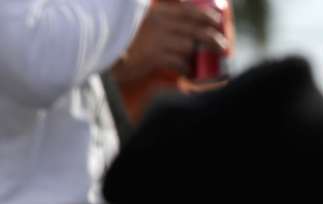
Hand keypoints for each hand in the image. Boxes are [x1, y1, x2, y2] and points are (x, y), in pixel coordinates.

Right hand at [113, 1, 227, 84]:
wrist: (98, 47)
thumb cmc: (120, 37)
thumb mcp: (139, 20)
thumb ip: (158, 20)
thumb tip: (178, 24)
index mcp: (157, 12)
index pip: (189, 11)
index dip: (207, 16)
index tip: (218, 21)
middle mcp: (160, 23)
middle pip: (196, 29)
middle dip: (213, 38)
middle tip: (222, 46)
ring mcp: (157, 40)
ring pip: (190, 46)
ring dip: (200, 55)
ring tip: (206, 61)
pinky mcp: (153, 57)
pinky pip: (179, 63)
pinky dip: (186, 68)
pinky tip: (188, 72)